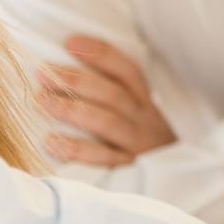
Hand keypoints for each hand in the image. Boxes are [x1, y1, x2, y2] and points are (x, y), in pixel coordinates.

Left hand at [38, 35, 173, 165]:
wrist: (181, 181)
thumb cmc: (141, 141)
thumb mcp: (138, 116)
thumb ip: (112, 95)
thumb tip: (68, 69)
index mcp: (145, 103)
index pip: (127, 72)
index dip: (101, 55)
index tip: (70, 42)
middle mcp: (144, 121)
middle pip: (114, 95)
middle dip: (77, 81)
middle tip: (44, 73)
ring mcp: (137, 146)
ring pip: (107, 123)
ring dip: (73, 110)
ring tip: (43, 101)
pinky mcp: (128, 171)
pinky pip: (103, 159)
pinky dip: (77, 150)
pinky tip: (52, 142)